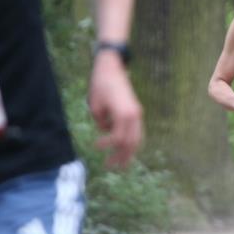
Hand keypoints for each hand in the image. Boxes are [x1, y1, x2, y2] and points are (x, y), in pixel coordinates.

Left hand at [89, 52, 143, 168]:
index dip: (106, 145)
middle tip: (109, 165)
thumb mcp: (95, 105)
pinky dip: (133, 142)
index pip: (117, 138)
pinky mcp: (137, 111)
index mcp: (123, 114)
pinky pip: (138, 132)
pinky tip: (126, 149)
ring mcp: (138, 113)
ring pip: (137, 139)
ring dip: (129, 152)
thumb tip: (106, 129)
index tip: (96, 146)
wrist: (112, 67)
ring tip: (121, 163)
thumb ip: (101, 122)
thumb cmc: (101, 84)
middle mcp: (134, 115)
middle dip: (121, 156)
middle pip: (131, 143)